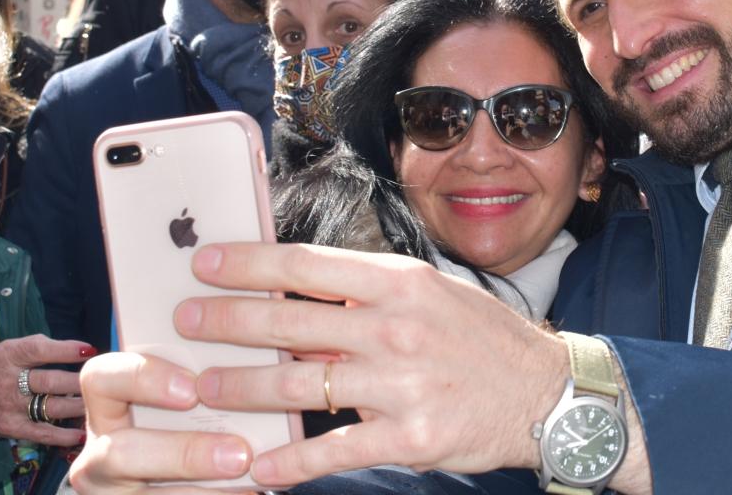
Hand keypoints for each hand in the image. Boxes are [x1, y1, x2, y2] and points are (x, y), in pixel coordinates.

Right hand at [0, 334, 91, 445]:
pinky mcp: (12, 428)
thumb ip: (38, 347)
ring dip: (77, 406)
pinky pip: (42, 433)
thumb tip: (78, 348)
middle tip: (99, 381)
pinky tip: (80, 433)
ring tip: (96, 404)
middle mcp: (9, 381)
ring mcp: (10, 407)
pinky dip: (63, 435)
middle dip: (78, 382)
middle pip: (50, 381)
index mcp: (8, 355)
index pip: (39, 350)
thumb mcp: (8, 350)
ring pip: (51, 407)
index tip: (89, 350)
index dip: (65, 349)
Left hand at [74, 242, 570, 490]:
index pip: (307, 266)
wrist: (547, 393)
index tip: (206, 263)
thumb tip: (297, 307)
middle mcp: (397, 328)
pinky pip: (334, 451)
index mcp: (400, 283)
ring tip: (205, 387)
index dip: (249, 263)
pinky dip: (289, 462)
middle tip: (184, 322)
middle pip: (290, 323)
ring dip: (242, 388)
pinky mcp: (410, 438)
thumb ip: (366, 299)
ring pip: (299, 384)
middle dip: (227, 322)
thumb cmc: (481, 339)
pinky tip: (256, 468)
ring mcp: (403, 384)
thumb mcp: (429, 295)